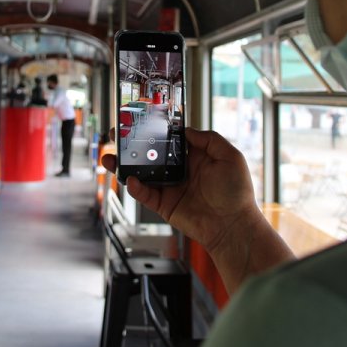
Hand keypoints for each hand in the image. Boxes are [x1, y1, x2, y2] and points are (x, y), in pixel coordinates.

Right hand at [101, 127, 259, 254]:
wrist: (233, 226)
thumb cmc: (236, 193)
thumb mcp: (230, 156)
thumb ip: (209, 139)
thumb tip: (187, 130)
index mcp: (195, 157)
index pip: (170, 140)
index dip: (156, 131)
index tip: (141, 121)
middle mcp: (180, 170)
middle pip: (151, 155)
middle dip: (133, 146)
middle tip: (118, 136)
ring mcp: (170, 187)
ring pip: (142, 174)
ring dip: (125, 166)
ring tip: (110, 157)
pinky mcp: (164, 205)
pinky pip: (145, 194)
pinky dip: (135, 187)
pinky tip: (131, 179)